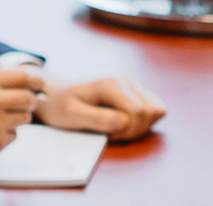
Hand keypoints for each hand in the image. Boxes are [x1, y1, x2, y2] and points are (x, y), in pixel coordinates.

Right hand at [0, 65, 43, 173]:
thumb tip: (10, 71)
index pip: (25, 76)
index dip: (35, 80)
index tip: (38, 84)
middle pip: (29, 98)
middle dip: (28, 100)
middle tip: (22, 102)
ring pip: (24, 118)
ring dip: (16, 118)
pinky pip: (13, 136)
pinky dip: (4, 134)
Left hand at [36, 76, 167, 140]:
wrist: (55, 96)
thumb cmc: (60, 106)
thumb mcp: (71, 116)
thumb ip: (98, 119)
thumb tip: (125, 121)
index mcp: (112, 84)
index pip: (138, 112)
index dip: (125, 130)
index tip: (105, 133)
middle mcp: (127, 81)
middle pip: (151, 112)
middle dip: (133, 129)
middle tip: (109, 131)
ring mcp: (133, 85)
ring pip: (157, 110)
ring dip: (140, 126)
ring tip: (116, 127)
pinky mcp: (136, 93)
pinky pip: (155, 109)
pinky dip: (143, 121)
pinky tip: (123, 123)